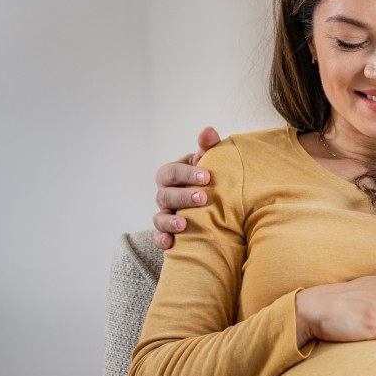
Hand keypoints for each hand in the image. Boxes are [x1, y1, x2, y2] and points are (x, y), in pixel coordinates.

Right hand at [152, 127, 221, 249]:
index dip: (187, 174)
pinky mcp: (168, 233)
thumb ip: (209, 146)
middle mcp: (165, 194)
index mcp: (173, 175)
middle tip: (203, 198)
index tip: (207, 177)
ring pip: (158, 217)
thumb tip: (208, 131)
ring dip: (169, 221)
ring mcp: (165, 214)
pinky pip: (158, 238)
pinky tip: (171, 243)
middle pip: (165, 195)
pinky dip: (162, 240)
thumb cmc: (209, 179)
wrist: (216, 205)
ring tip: (184, 224)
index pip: (172, 171)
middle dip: (182, 196)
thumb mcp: (210, 162)